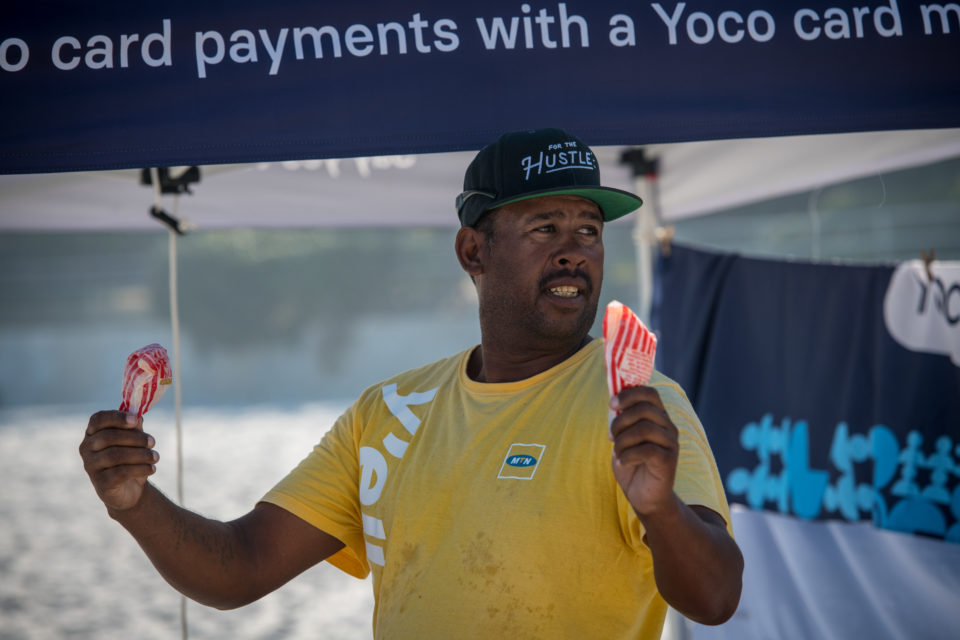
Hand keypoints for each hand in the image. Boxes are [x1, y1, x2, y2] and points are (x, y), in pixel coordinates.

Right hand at [79, 410, 158, 511]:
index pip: (98, 419)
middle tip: (152, 442)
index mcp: (93, 433)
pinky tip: (152, 468)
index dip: (116, 417)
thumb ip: (134, 427)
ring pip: (115, 455)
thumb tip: (138, 416)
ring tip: (155, 457)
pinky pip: (120, 473)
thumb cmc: (130, 458)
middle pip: (108, 437)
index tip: (135, 420)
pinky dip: (140, 469)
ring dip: (140, 454)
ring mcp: (91, 466)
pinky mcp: (100, 482)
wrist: (129, 489)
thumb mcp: (134, 441)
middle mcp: (87, 448)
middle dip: (135, 438)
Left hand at [609, 386, 678, 516]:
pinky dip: (628, 455)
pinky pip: (647, 450)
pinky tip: (623, 462)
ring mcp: (671, 444)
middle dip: (620, 421)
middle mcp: (668, 427)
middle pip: (644, 409)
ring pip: (644, 429)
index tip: (612, 404)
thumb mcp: (624, 438)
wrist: (644, 496)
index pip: (650, 393)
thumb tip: (614, 399)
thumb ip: (622, 420)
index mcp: (658, 417)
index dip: (629, 394)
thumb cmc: (632, 464)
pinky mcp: (669, 461)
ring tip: (618, 453)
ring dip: (622, 441)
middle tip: (611, 437)